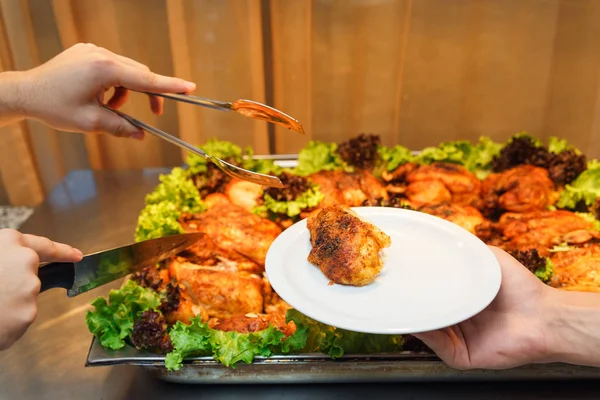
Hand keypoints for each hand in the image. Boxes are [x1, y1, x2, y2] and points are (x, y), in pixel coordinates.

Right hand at [0, 229, 81, 349]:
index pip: (45, 246)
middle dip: (16, 289)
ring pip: (24, 301)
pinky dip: (7, 325)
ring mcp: (29, 289)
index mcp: (10, 243)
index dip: (62, 252)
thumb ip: (3, 259)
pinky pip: (18, 321)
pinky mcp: (27, 314)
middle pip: (31, 279)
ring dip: (9, 307)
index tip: (77, 256)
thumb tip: (9, 265)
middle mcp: (25, 262)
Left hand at [14, 43, 195, 138]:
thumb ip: (120, 127)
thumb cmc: (54, 107)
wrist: (25, 92)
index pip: (145, 79)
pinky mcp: (87, 52)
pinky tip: (99, 96)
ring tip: (110, 108)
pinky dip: (114, 83)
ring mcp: (93, 50)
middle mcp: (100, 54)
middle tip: (154, 114)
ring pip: (126, 71)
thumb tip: (141, 135)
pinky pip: (112, 67)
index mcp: (104, 69)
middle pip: (138, 74)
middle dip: (148, 94)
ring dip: (127, 91)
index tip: (190, 88)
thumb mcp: (90, 123)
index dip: (170, 86)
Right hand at [413, 246, 553, 368]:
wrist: (544, 317)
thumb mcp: (488, 258)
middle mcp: (457, 320)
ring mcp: (457, 339)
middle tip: (395, 288)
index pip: (431, 293)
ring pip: (427, 328)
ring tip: (401, 301)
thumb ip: (465, 249)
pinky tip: (419, 320)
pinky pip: (437, 344)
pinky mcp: (460, 355)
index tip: (402, 273)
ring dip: (414, 316)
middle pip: (426, 311)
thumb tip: (440, 240)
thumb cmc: (521, 287)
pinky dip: (426, 333)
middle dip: (411, 301)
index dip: (417, 284)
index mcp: (461, 299)